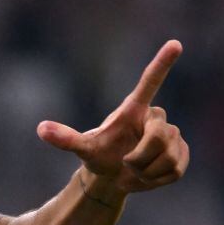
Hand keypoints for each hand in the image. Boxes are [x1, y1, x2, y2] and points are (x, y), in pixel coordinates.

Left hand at [37, 39, 188, 193]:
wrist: (113, 176)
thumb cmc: (98, 155)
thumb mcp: (82, 148)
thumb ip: (65, 139)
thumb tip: (40, 129)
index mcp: (133, 109)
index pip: (150, 83)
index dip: (162, 63)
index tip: (174, 43)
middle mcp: (156, 118)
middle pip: (159, 137)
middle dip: (140, 157)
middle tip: (126, 163)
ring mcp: (173, 135)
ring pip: (168, 157)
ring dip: (146, 172)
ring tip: (134, 171)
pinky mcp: (183, 153)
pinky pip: (175, 171)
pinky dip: (156, 181)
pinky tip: (145, 178)